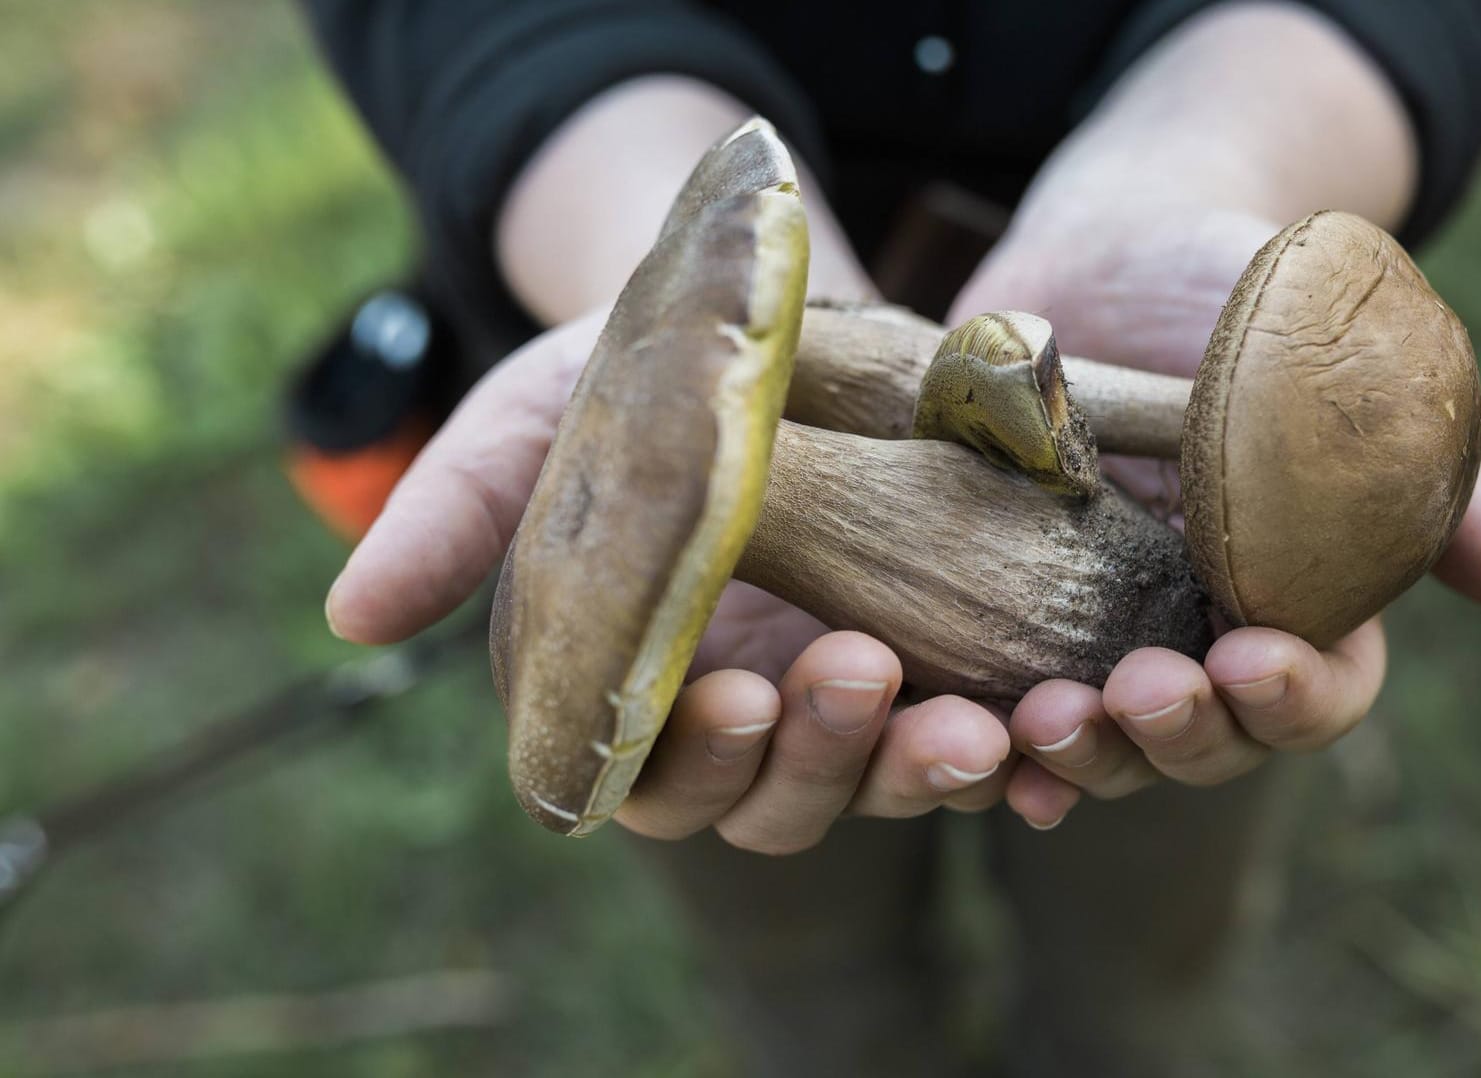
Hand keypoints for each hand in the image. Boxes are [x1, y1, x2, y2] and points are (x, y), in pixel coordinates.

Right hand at [325, 311, 1018, 851]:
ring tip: (985, 719)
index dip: (696, 759)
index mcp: (645, 692)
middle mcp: (755, 721)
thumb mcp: (538, 419)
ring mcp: (862, 699)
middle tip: (859, 673)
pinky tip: (1058, 727)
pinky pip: (999, 737)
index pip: (659, 780)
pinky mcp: (954, 659)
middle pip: (785, 803)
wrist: (764, 312)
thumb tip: (345, 616)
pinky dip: (1030, 755)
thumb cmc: (633, 380)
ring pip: (895, 784)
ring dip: (932, 767)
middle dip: (823, 758)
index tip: (733, 691)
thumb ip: (456, 513)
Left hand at [948, 202, 1480, 809]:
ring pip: (1102, 746)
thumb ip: (1430, 473)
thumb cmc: (1249, 290)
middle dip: (1179, 734)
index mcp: (1300, 598)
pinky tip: (968, 742)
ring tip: (1041, 721)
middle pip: (1208, 743)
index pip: (1319, 690)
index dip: (1292, 696)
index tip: (1252, 656)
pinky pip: (993, 707)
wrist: (1111, 245)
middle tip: (1140, 692)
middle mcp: (1202, 639)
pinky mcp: (1002, 611)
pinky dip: (984, 743)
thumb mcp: (1344, 355)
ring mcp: (1096, 632)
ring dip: (1080, 754)